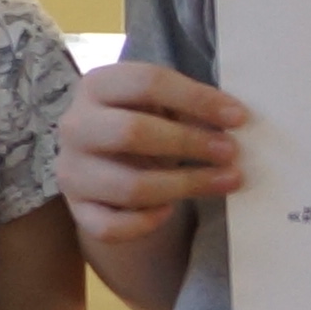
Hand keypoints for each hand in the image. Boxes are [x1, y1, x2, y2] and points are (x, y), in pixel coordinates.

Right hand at [58, 60, 243, 249]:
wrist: (105, 158)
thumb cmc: (146, 122)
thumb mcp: (163, 103)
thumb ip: (191, 106)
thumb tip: (235, 119)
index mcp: (97, 85)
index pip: (146, 83)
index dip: (197, 99)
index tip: (238, 117)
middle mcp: (75, 125)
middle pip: (131, 132)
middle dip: (189, 143)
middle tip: (231, 152)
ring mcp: (71, 171)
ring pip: (129, 186)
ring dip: (185, 186)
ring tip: (225, 181)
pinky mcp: (77, 209)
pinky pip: (110, 226)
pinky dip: (145, 222)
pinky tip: (168, 210)